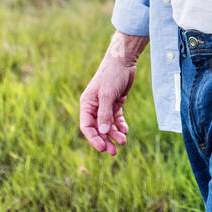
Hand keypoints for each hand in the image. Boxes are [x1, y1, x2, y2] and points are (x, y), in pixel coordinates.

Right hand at [79, 32, 144, 156]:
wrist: (124, 60)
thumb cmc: (112, 75)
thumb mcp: (108, 94)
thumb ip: (105, 113)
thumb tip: (102, 132)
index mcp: (87, 104)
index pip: (87, 127)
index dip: (94, 139)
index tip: (102, 148)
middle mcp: (94, 106)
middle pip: (98, 129)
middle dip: (105, 140)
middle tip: (114, 152)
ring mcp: (105, 105)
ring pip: (108, 125)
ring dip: (114, 134)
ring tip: (123, 141)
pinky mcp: (116, 102)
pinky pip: (116, 118)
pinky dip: (120, 125)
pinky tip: (125, 131)